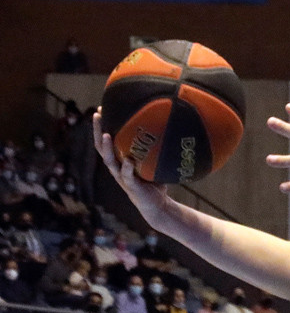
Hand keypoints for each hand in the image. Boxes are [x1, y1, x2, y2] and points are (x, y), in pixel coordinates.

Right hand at [93, 109, 169, 225]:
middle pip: (102, 147)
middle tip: (98, 115)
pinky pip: (127, 176)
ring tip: (106, 135)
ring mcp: (122, 177)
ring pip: (110, 161)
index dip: (102, 126)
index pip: (106, 141)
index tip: (101, 108)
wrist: (156, 204)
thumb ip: (155, 147)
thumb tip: (168, 124)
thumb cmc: (154, 180)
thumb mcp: (153, 161)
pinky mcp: (132, 187)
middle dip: (98, 131)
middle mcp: (117, 168)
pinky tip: (127, 160)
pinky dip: (127, 168)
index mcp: (119, 160)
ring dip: (108, 148)